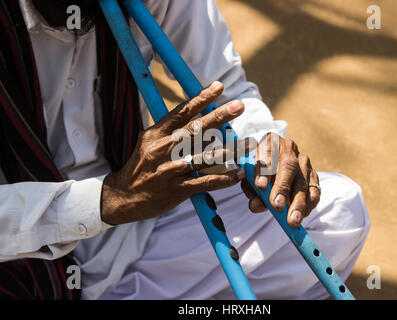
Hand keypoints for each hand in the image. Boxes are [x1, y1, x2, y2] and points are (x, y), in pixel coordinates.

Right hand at [101, 81, 248, 224]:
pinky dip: (223, 179)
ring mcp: (170, 169)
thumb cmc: (142, 167)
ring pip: (205, 157)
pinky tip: (238, 174)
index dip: (201, 98)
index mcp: (156, 134)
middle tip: (239, 106)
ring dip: (230, 150)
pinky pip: (204, 182)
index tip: (218, 87)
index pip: (181, 112)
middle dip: (219, 116)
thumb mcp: (149, 143)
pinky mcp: (177, 189)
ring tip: (250, 143)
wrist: (124, 197)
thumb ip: (171, 130)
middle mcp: (163, 149)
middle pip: (195, 130)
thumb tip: (197, 117)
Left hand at [240, 133, 320, 227]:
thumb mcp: (249, 177)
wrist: (272, 163)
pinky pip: (314, 189)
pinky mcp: (313, 174)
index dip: (264, 170)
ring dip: (298, 202)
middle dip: (283, 187)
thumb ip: (252, 190)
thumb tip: (256, 206)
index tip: (260, 186)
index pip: (267, 153)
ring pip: (303, 180)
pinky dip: (309, 204)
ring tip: (292, 219)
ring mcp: (303, 161)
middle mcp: (288, 148)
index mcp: (269, 142)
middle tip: (277, 206)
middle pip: (288, 166)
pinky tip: (303, 215)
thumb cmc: (258, 171)